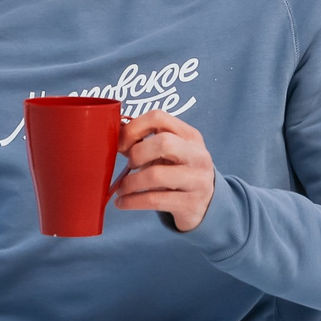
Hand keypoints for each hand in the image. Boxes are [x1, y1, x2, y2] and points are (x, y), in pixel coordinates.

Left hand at [113, 110, 215, 231]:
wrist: (206, 203)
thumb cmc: (178, 172)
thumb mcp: (167, 154)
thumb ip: (142, 142)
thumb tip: (114, 131)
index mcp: (189, 136)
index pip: (158, 117)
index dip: (133, 128)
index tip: (121, 144)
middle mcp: (197, 155)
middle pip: (163, 143)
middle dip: (137, 154)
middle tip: (129, 165)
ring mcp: (197, 180)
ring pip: (156, 175)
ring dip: (130, 182)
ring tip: (121, 188)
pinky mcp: (190, 203)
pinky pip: (154, 200)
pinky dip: (132, 201)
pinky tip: (122, 202)